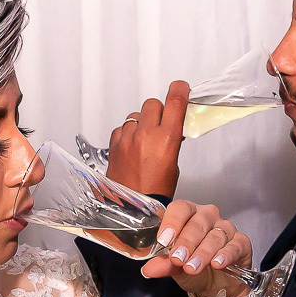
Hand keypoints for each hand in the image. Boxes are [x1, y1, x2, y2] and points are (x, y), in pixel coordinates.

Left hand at [104, 81, 189, 196]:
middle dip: (159, 111)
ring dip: (142, 122)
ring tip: (145, 140)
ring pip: (136, 115)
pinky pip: (122, 128)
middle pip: (153, 104)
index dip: (180, 89)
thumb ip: (171, 142)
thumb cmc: (154, 193)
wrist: (131, 209)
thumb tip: (170, 130)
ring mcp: (127, 138)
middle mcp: (145, 134)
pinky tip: (132, 147)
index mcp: (165, 139)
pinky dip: (128, 133)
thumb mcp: (173, 165)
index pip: (175, 101)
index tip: (181, 88)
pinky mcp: (114, 144)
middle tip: (162, 125)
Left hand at [141, 199, 252, 296]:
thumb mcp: (175, 268)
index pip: (180, 208)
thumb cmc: (194, 268)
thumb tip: (149, 269)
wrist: (216, 287)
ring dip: (203, 252)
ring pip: (215, 236)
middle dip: (186, 242)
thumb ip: (164, 265)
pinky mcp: (241, 243)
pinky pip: (235, 245)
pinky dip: (226, 254)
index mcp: (189, 215)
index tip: (164, 240)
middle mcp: (208, 217)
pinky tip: (217, 263)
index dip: (172, 222)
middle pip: (198, 223)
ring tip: (193, 267)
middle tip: (178, 258)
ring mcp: (226, 228)